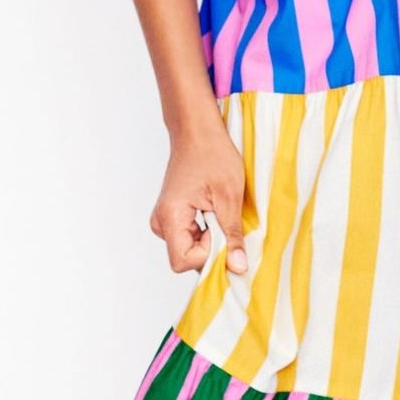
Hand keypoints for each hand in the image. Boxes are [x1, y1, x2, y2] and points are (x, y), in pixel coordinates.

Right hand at [150, 117, 248, 275]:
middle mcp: (161, 222)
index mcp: (170, 216)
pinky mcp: (172, 217)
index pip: (184, 261)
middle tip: (223, 218)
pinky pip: (189, 238)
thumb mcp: (230, 197)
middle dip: (210, 247)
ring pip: (189, 249)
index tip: (223, 231)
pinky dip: (206, 232)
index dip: (209, 254)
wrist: (197, 132)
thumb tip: (238, 267)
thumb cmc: (212, 155)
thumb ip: (232, 235)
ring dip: (210, 239)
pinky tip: (213, 210)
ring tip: (218, 210)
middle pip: (186, 258)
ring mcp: (164, 220)